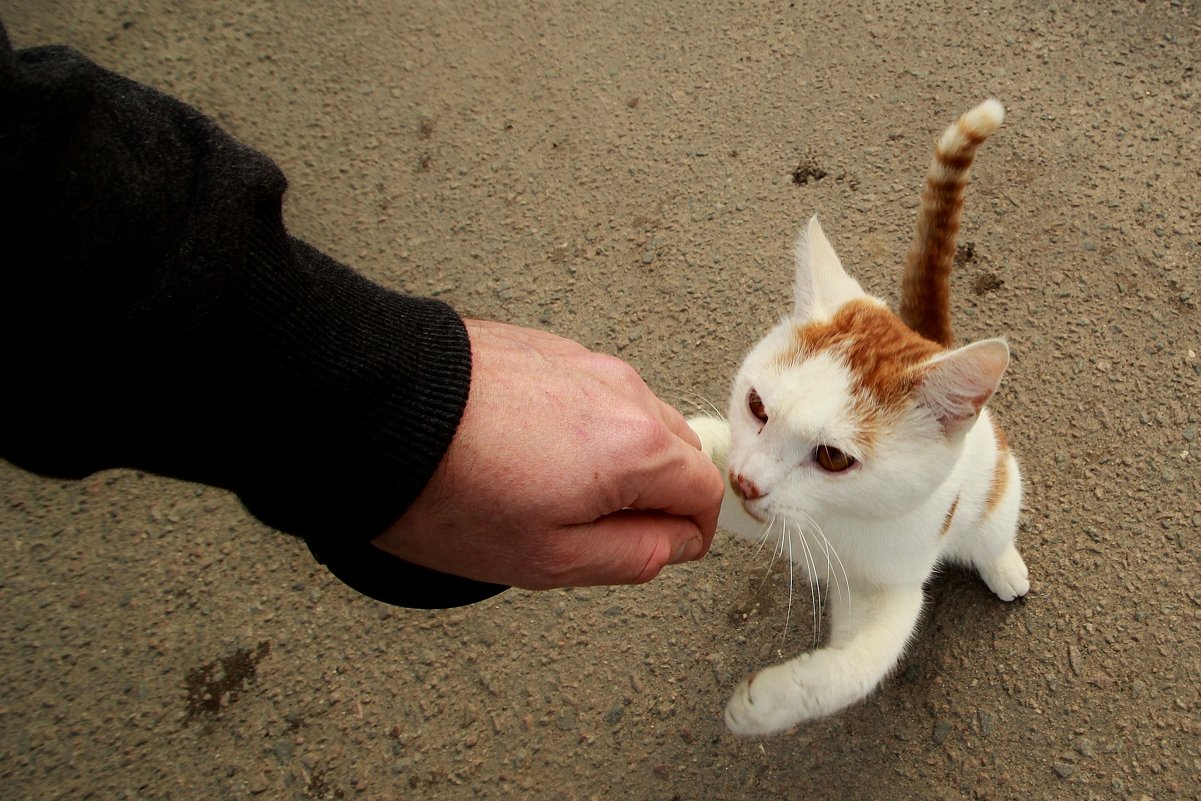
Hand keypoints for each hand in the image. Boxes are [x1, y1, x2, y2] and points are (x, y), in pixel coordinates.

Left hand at [372, 320, 723, 589]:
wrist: (374, 413)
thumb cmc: (447, 488)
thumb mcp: (550, 560)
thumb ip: (632, 557)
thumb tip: (672, 545)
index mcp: (637, 447)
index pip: (706, 492)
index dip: (687, 534)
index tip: (659, 547)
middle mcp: (620, 391)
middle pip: (675, 449)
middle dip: (654, 492)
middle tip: (597, 527)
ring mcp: (581, 361)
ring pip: (631, 417)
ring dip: (613, 456)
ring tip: (549, 488)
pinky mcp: (543, 345)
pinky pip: (586, 392)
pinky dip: (575, 424)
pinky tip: (523, 449)